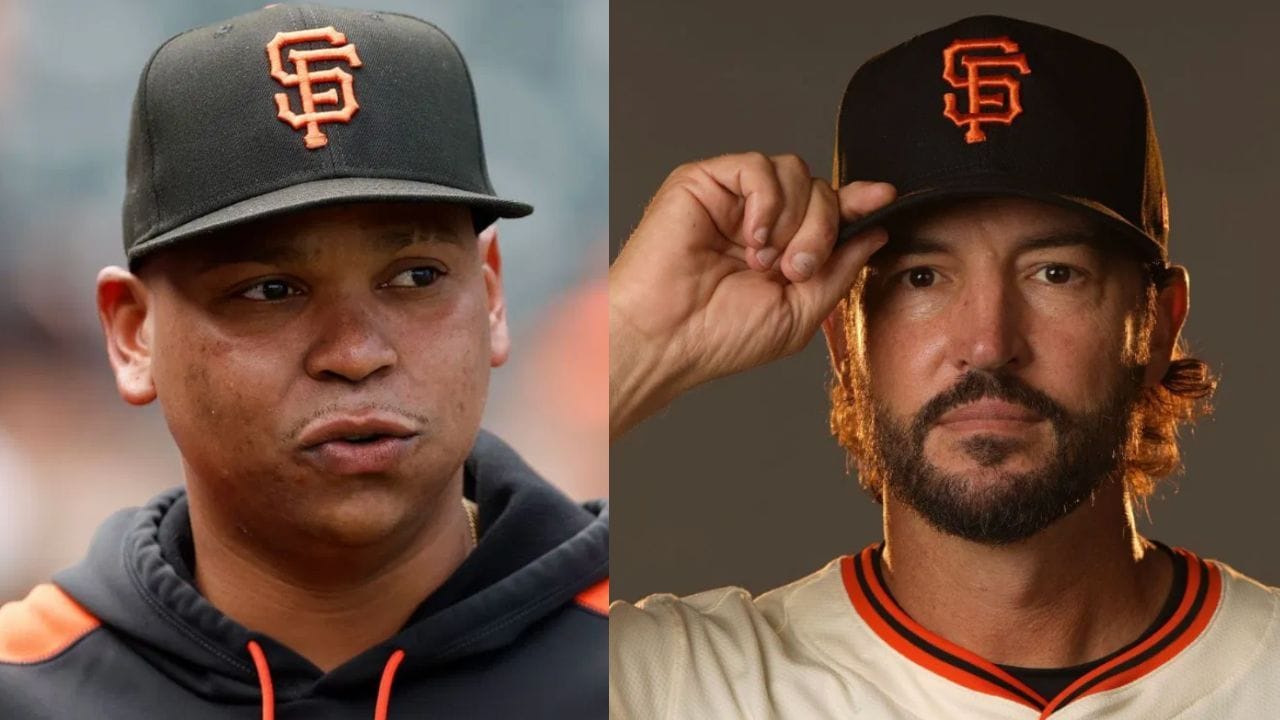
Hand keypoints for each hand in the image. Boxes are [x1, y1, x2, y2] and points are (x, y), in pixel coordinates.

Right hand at [610, 152, 894, 438]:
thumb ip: (840, 269)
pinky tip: (751, 238)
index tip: (885, 196)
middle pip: (820, 188)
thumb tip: (874, 230)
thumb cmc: (719, 337)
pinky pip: (757, 166)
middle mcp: (759, 220)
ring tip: (764, 261)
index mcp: (781, 249)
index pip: (829, 209)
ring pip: (795, 172)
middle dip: (822, 230)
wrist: (666, 340)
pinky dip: (766, 202)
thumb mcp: (800, 312)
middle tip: (795, 271)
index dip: (858, 199)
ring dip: (795, 221)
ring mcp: (731, 199)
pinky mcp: (703, 182)